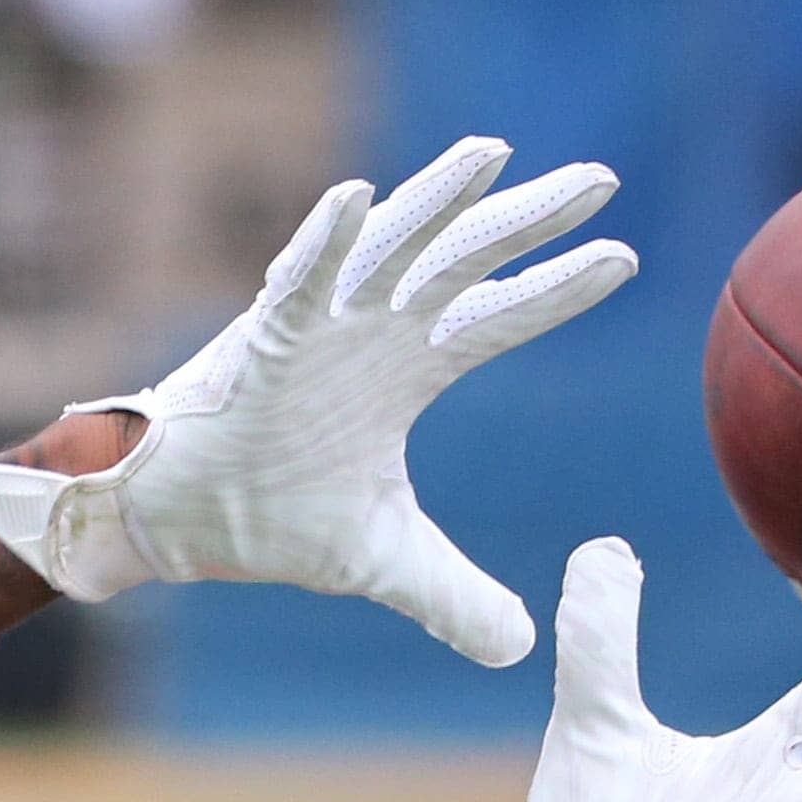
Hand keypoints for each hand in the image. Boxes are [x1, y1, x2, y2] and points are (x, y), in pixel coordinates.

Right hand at [0, 137, 635, 666]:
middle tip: (601, 178)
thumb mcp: (382, 563)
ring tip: (494, 152)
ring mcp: (318, 326)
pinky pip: (297, 280)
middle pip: (463, 260)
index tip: (625, 258)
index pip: (496, 319)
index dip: (556, 292)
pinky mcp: (261, 338)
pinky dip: (326, 241)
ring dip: (439, 198)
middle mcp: (370, 333)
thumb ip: (454, 596)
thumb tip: (519, 649)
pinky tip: (357, 197)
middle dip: (529, 219)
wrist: (176, 522)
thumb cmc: (268, 520)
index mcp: (404, 372)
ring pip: (389, 247)